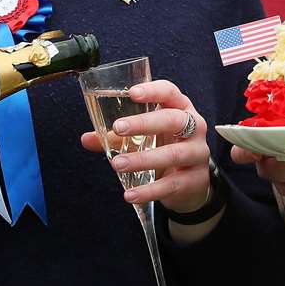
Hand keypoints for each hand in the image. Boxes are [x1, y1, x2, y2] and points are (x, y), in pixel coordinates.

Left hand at [79, 79, 211, 213]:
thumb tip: (86, 138)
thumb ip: (117, 137)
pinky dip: (150, 190)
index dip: (153, 91)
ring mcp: (198, 153)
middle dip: (145, 123)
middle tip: (118, 127)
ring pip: (173, 153)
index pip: (170, 92)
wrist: (191, 183)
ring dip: (143, 159)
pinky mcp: (196, 179)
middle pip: (174, 119)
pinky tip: (131, 194)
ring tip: (118, 164)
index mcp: (180, 109)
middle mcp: (194, 127)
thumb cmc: (166, 147)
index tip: (132, 93)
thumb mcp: (145, 137)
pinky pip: (172, 184)